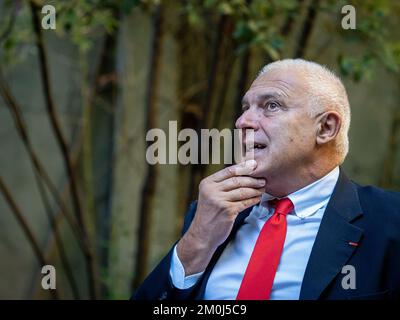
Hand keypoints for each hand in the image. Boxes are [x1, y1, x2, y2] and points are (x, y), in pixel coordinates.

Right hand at [177, 160, 264, 274]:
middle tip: (262, 180)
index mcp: (207, 183)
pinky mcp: (227, 211)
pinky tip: (257, 198)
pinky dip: (253, 200)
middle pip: (237, 180)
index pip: (229, 171)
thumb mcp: (209, 195)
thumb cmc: (208, 214)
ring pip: (243, 191)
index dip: (244, 167)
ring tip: (262, 189)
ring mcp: (219, 201)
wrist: (202, 235)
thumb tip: (241, 173)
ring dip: (255, 190)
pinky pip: (244, 202)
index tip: (254, 166)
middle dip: (252, 179)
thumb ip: (221, 185)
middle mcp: (212, 190)